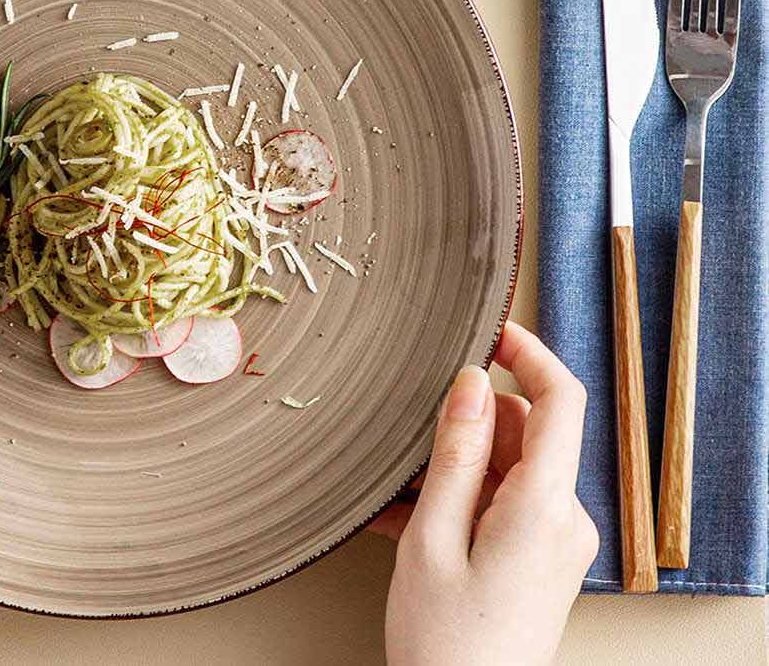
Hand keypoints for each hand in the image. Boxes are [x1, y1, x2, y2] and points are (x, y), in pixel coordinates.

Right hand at [374, 320, 598, 665]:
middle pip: (524, 432)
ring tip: (400, 496)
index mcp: (543, 506)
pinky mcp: (540, 559)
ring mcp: (554, 541)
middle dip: (467, 425)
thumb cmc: (445, 641)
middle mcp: (563, 519)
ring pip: (507, 466)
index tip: (490, 328)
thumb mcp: (433, 535)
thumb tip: (473, 382)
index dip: (528, 351)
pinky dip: (459, 499)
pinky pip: (502, 502)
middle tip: (410, 444)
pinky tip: (410, 520)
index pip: (561, 399)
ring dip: (455, 466)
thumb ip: (456, 453)